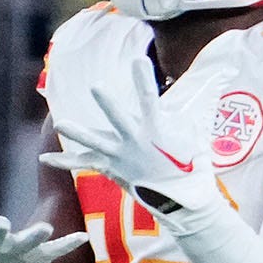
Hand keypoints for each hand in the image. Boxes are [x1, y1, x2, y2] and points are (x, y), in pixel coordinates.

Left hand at [41, 53, 224, 222]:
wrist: (184, 201)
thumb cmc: (192, 165)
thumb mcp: (195, 134)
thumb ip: (194, 107)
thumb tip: (217, 78)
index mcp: (156, 130)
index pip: (149, 99)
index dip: (143, 79)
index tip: (137, 61)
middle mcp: (136, 142)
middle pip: (119, 119)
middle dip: (108, 104)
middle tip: (96, 88)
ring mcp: (122, 157)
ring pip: (96, 142)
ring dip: (78, 132)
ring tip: (60, 122)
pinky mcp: (113, 169)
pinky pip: (86, 164)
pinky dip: (65, 160)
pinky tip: (46, 157)